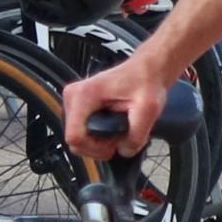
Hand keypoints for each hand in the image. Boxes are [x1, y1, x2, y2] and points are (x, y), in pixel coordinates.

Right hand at [60, 51, 182, 161]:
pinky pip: (80, 132)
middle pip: (74, 141)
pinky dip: (95, 137)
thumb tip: (124, 151)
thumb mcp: (149, 109)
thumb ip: (137, 135)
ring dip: (97, 144)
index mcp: (84, 95)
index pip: (75, 137)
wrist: (146, 70)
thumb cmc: (145, 82)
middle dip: (97, 147)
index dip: (95, 148)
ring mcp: (73, 101)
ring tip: (117, 133)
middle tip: (118, 139)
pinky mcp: (77, 106)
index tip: (113, 145)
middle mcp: (73, 96)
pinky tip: (111, 129)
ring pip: (77, 138)